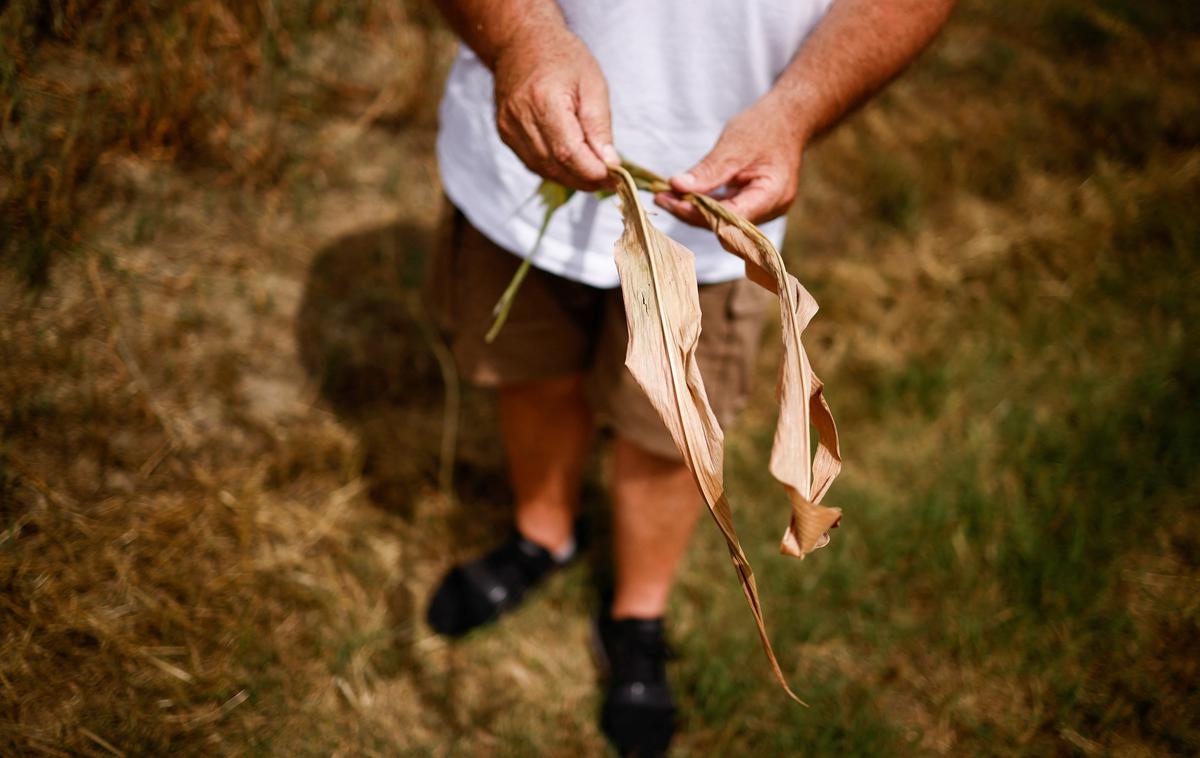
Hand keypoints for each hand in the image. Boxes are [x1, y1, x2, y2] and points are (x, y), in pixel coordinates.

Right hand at [493, 29, 618, 190]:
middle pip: (555, 166)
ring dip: (571, 178)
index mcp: (544, 100)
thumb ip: (599, 125)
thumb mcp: (592, 83)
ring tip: (594, 173)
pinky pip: (533, 163)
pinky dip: (555, 169)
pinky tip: (572, 164)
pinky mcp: (505, 135)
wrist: (521, 43)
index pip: (568, 152)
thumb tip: (609, 162)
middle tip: (608, 179)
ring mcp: (509, 128)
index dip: (592, 172)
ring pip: (543, 169)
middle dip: (585, 179)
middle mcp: (521, 117)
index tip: (614, 177)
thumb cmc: (561, 57)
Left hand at [656, 93, 806, 225]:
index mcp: (772, 195)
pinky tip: (682, 195)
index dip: (698, 214)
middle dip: (691, 213)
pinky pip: (728, 211)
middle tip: (661, 198)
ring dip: (695, 210)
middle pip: (725, 224)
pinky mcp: (756, 204)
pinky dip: (706, 204)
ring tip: (665, 196)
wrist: (789, 118)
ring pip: (724, 220)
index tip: (670, 201)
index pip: (730, 217)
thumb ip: (707, 171)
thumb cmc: (765, 127)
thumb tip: (677, 186)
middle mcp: (772, 209)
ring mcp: (765, 209)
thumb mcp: (733, 146)